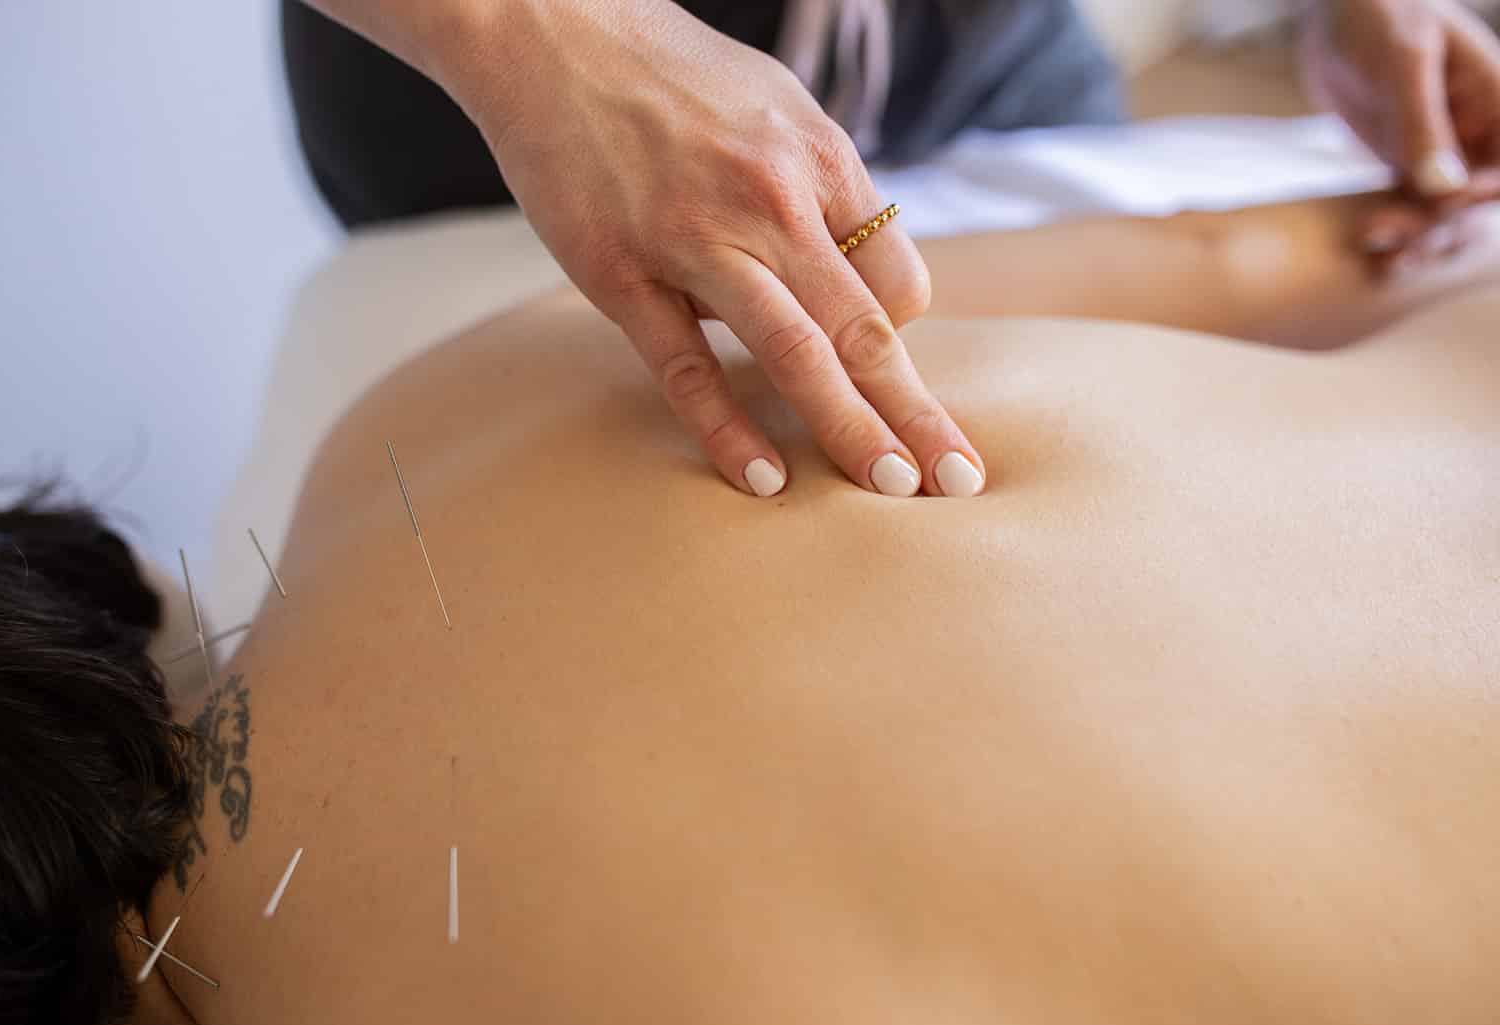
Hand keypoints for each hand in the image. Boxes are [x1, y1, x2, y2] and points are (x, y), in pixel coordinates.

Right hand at [432, 0, 984, 498]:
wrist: (552, 28)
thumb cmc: (673, 72)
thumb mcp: (777, 105)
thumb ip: (821, 188)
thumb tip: (856, 265)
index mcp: (820, 160)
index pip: (896, 280)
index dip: (898, 339)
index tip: (880, 374)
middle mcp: (772, 202)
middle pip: (868, 327)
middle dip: (917, 411)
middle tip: (958, 479)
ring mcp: (696, 241)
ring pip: (794, 352)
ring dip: (850, 428)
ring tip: (893, 491)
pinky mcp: (623, 275)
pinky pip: (688, 367)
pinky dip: (729, 427)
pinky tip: (765, 480)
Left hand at [1303, 0, 1499, 258]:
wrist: (1336, 12)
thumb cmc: (1380, 15)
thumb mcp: (1403, 60)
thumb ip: (1422, 122)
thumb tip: (1446, 189)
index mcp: (1498, 97)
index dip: (1491, 189)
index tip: (1452, 199)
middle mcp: (1478, 129)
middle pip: (1479, 196)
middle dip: (1444, 221)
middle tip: (1389, 231)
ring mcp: (1444, 150)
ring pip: (1444, 209)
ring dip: (1418, 234)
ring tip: (1377, 245)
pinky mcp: (1407, 164)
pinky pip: (1411, 206)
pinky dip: (1396, 230)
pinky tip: (1372, 248)